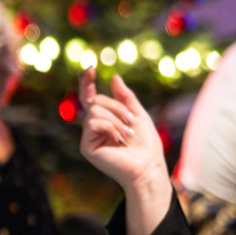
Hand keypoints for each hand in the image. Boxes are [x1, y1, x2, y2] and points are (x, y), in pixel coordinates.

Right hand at [77, 68, 165, 191]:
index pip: (91, 98)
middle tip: (131, 123)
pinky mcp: (87, 146)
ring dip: (116, 119)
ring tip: (126, 134)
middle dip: (117, 108)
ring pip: (95, 111)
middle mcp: (94, 127)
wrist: (148, 166)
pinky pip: (93, 123)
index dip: (87, 83)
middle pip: (96, 102)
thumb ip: (125, 97)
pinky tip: (118, 139)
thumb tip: (113, 77)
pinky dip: (109, 127)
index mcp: (104, 119)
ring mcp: (89, 137)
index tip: (90, 68)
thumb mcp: (138, 114)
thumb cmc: (146, 144)